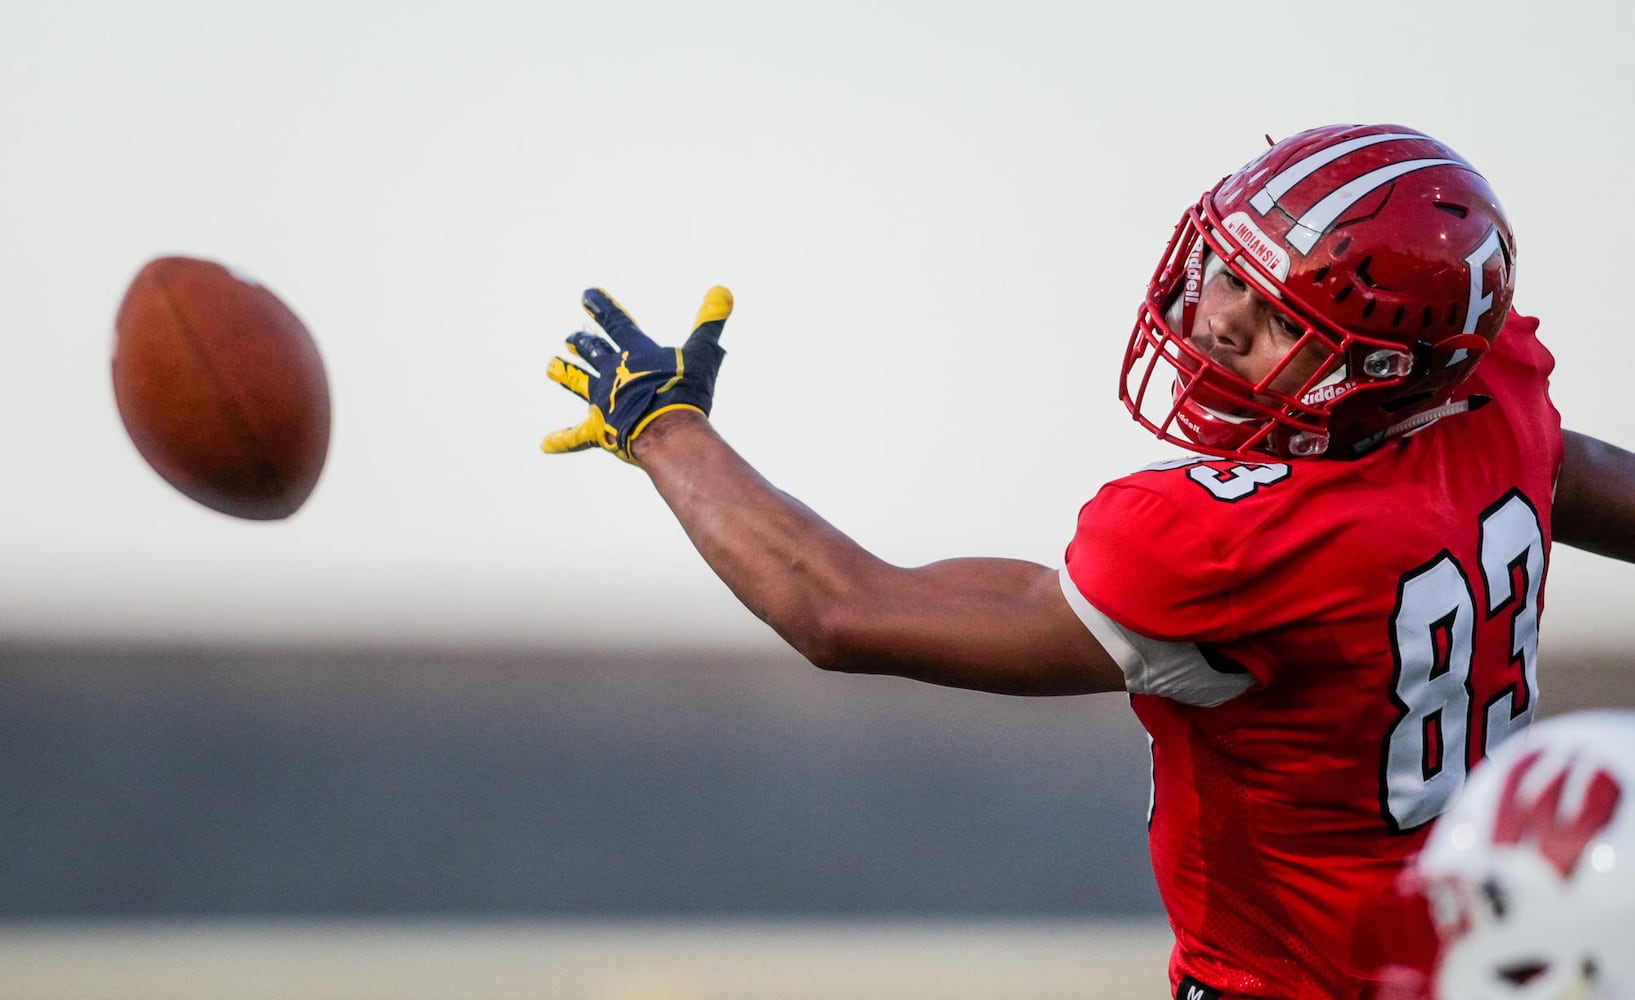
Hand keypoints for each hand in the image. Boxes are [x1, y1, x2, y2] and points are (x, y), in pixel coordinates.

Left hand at [541, 285, 732, 462]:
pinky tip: (545, 444)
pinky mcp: (598, 428)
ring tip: (551, 367)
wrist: (667, 430)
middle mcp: (612, 372)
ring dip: (565, 374)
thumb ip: (709, 322)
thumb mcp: (702, 352)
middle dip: (582, 343)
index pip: (615, 322)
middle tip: (571, 337)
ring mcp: (602, 400)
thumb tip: (723, 291)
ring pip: (578, 383)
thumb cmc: (686, 390)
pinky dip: (563, 440)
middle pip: (592, 352)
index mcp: (634, 352)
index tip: (587, 295)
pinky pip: (576, 436)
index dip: (602, 307)